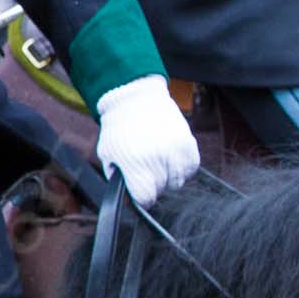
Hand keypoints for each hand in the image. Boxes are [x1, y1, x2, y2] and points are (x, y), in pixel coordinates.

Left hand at [94, 75, 198, 205]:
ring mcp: (176, 150)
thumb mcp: (108, 154)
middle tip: (145, 169)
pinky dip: (182, 167)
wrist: (134, 98)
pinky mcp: (189, 142)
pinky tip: (169, 156)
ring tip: (156, 160)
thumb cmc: (117, 129)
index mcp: (135, 162)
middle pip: (162, 189)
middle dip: (153, 184)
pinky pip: (191, 168)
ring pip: (178, 181)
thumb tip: (129, 198)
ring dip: (168, 176)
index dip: (141, 198)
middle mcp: (158, 157)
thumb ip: (117, 178)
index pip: (146, 198)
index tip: (139, 192)